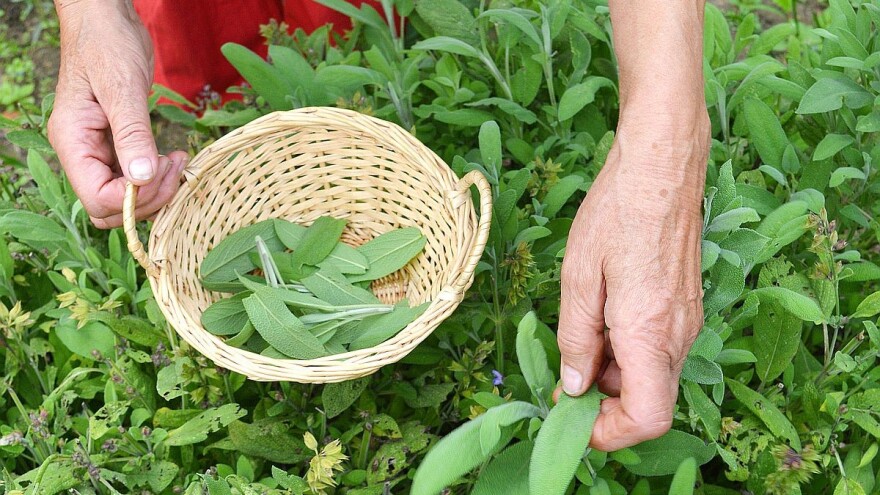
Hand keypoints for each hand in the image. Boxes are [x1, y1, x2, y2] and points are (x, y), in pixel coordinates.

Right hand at [48, 0, 185, 228]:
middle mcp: (82, 152)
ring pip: (125, 198)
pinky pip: (135, 179)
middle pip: (110, 207)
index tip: (162, 170)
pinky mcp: (118, 145)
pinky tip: (174, 159)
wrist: (107, 20)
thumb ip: (131, 133)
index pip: (97, 198)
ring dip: (156, 191)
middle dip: (148, 198)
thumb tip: (141, 177)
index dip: (134, 198)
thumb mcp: (122, 88)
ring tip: (179, 162)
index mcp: (73, 142)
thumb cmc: (107, 44)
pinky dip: (157, 178)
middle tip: (177, 168)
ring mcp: (99, 151)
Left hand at [556, 116, 708, 451]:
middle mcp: (678, 335)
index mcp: (649, 333)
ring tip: (579, 339)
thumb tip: (574, 386)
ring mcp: (687, 320)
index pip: (647, 417)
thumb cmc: (616, 213)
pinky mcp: (686, 306)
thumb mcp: (578, 278)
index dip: (610, 434)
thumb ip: (577, 339)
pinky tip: (602, 319)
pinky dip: (628, 352)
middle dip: (604, 403)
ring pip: (652, 376)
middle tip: (565, 378)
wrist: (662, 168)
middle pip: (648, 401)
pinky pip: (658, 349)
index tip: (573, 419)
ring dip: (614, 375)